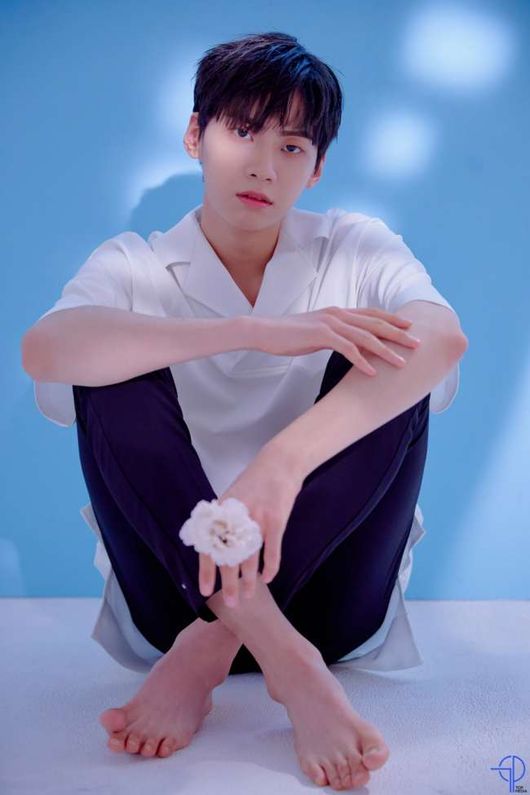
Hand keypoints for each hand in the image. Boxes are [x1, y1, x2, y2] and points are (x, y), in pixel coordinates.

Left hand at [198, 448, 303, 607]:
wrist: (279, 463)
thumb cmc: (255, 480)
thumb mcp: (232, 495)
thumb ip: (224, 519)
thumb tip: (217, 543)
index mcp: (222, 512)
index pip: (209, 546)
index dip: (207, 571)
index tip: (205, 591)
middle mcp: (236, 518)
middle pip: (230, 558)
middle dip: (229, 584)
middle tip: (230, 603)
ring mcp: (257, 519)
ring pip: (250, 558)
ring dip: (249, 580)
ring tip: (247, 596)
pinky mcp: (276, 520)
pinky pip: (272, 550)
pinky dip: (271, 566)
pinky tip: (268, 578)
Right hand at [253, 306, 420, 375]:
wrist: (265, 331)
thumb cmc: (289, 335)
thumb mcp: (317, 331)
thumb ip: (335, 334)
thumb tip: (350, 344)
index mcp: (338, 312)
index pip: (372, 314)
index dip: (393, 320)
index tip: (411, 328)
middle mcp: (338, 314)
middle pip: (376, 323)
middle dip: (399, 334)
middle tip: (418, 345)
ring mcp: (330, 323)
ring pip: (366, 336)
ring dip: (386, 350)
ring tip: (401, 362)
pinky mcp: (320, 335)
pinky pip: (347, 349)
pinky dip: (362, 361)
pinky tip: (372, 372)